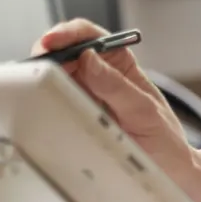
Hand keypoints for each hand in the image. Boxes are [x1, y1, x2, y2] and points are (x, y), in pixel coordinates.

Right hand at [31, 20, 200, 201]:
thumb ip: (117, 86)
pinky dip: (44, 97)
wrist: (166, 167)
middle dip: (49, 52)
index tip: (53, 40)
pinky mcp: (76, 116)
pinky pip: (55, 101)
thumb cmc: (163, 136)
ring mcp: (86, 96)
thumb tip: (89, 60)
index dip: (71, 33)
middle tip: (36, 64)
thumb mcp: (143, 109)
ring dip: (43, 74)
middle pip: (67, 53)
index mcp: (122, 65)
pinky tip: (39, 100)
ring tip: (34, 81)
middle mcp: (101, 76)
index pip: (93, 37)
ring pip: (57, 76)